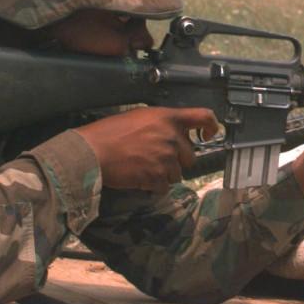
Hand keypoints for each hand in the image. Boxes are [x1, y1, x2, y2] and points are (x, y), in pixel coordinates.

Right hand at [75, 107, 218, 193]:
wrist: (92, 152)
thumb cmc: (109, 132)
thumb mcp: (139, 117)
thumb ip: (161, 124)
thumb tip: (173, 134)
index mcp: (168, 118)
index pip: (204, 116)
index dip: (212, 126)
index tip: (208, 135)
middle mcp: (172, 137)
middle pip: (190, 156)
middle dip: (176, 160)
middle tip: (155, 159)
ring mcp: (166, 158)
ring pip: (177, 174)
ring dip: (163, 175)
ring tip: (142, 168)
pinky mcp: (157, 177)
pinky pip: (164, 187)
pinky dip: (153, 186)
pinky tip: (139, 178)